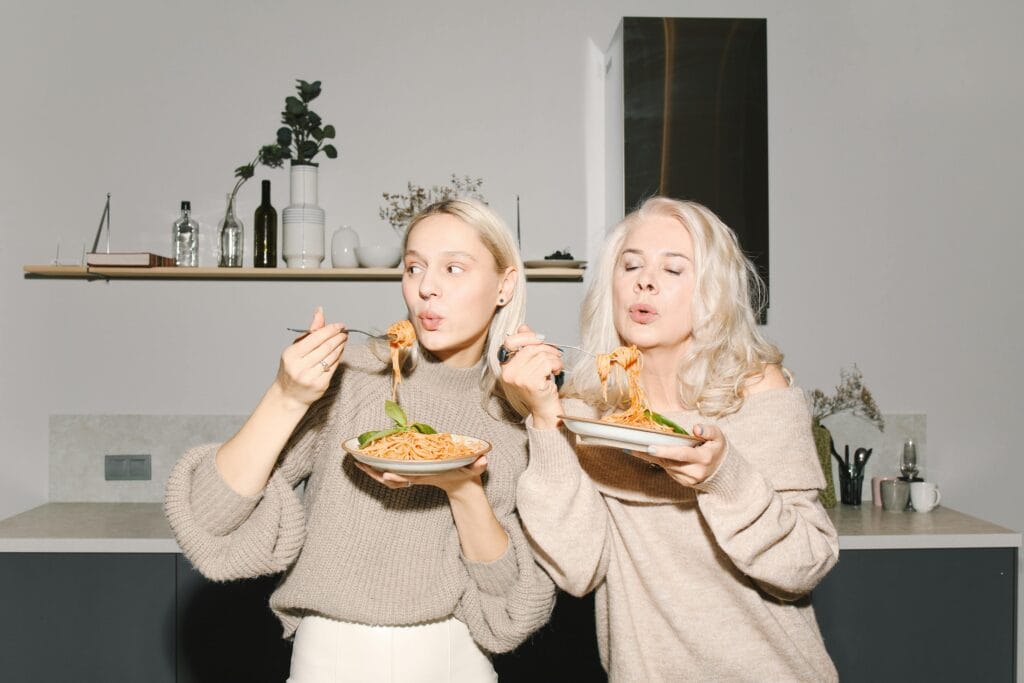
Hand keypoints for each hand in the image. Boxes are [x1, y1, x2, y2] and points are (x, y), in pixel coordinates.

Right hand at [274, 306, 347, 408]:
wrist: (288, 396)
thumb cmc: (291, 369)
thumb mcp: (295, 348)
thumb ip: (310, 331)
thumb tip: (320, 312)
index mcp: (291, 354)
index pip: (316, 338)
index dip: (330, 330)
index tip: (340, 325)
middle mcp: (300, 366)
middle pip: (326, 347)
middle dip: (338, 337)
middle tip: (345, 332)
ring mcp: (310, 377)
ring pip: (332, 357)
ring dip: (341, 346)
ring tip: (343, 339)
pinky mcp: (320, 385)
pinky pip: (333, 367)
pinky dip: (338, 357)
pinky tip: (340, 351)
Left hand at [352, 455, 488, 495]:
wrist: (462, 485)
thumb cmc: (466, 475)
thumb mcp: (474, 469)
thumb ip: (479, 465)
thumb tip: (484, 460)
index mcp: (430, 475)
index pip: (412, 477)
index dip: (399, 477)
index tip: (388, 475)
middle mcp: (418, 476)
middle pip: (393, 477)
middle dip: (376, 472)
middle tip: (360, 464)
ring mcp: (413, 475)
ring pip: (388, 475)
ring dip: (372, 470)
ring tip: (357, 460)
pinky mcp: (410, 472)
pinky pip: (391, 471)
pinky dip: (378, 467)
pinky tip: (367, 460)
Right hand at [499, 324, 563, 427]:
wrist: (544, 409)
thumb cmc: (538, 387)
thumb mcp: (529, 365)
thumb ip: (525, 346)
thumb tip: (523, 327)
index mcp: (505, 367)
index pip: (510, 342)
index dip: (526, 336)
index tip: (540, 339)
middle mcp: (509, 372)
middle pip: (530, 347)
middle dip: (547, 349)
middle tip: (555, 356)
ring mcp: (519, 378)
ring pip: (541, 354)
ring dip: (554, 358)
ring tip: (555, 366)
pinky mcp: (531, 382)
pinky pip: (547, 363)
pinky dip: (556, 365)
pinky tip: (556, 372)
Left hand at [627, 423, 726, 486]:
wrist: (721, 470)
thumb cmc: (717, 448)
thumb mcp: (718, 436)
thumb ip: (708, 431)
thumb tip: (696, 428)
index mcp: (704, 458)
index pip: (682, 454)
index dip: (666, 451)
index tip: (650, 447)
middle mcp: (695, 471)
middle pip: (669, 461)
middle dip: (651, 453)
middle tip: (633, 445)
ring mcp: (688, 479)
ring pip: (666, 466)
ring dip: (650, 457)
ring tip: (634, 446)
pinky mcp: (682, 481)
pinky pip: (667, 469)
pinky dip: (657, 460)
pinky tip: (645, 452)